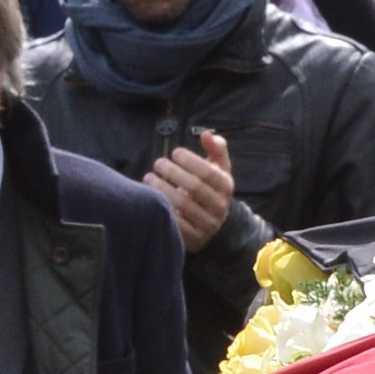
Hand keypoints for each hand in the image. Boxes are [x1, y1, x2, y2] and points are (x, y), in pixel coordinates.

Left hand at [148, 131, 236, 246]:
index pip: (208, 172)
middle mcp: (220, 207)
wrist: (213, 224)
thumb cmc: (210, 188)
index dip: (191, 160)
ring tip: (148, 177)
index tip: (174, 152)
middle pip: (195, 187)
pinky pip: (176, 224)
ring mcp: (208, 225)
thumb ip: (216, 148)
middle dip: (173, 173)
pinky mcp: (194, 239)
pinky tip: (152, 198)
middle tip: (158, 162)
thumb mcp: (218, 168)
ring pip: (183, 205)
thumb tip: (206, 134)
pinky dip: (163, 210)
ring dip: (163, 189)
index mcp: (226, 187)